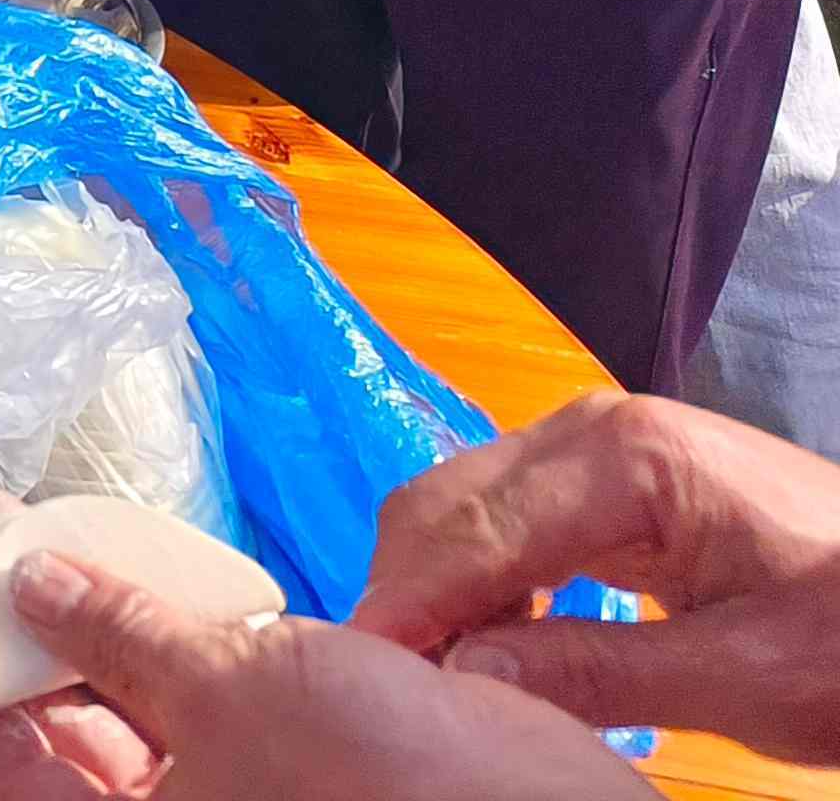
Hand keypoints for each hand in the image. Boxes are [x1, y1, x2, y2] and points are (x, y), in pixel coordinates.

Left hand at [0, 547, 642, 800]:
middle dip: (17, 616)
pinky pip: (200, 699)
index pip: (6, 752)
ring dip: (85, 610)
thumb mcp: (236, 690)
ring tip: (41, 517)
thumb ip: (122, 630)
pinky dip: (164, 630)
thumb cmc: (389, 778)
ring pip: (129, 705)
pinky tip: (139, 561)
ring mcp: (235, 797)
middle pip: (59, 723)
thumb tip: (27, 574)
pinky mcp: (296, 767)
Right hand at [354, 391, 839, 763]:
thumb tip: (465, 675)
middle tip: (388, 684)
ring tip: (432, 670)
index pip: (479, 531)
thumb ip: (600, 673)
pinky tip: (487, 637)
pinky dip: (477, 576)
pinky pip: (506, 517)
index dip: (412, 603)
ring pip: (463, 505)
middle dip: (406, 589)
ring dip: (434, 584)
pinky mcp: (608, 477)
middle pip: (448, 501)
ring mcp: (599, 445)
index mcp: (631, 457)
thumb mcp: (747, 679)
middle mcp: (595, 427)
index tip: (365, 672)